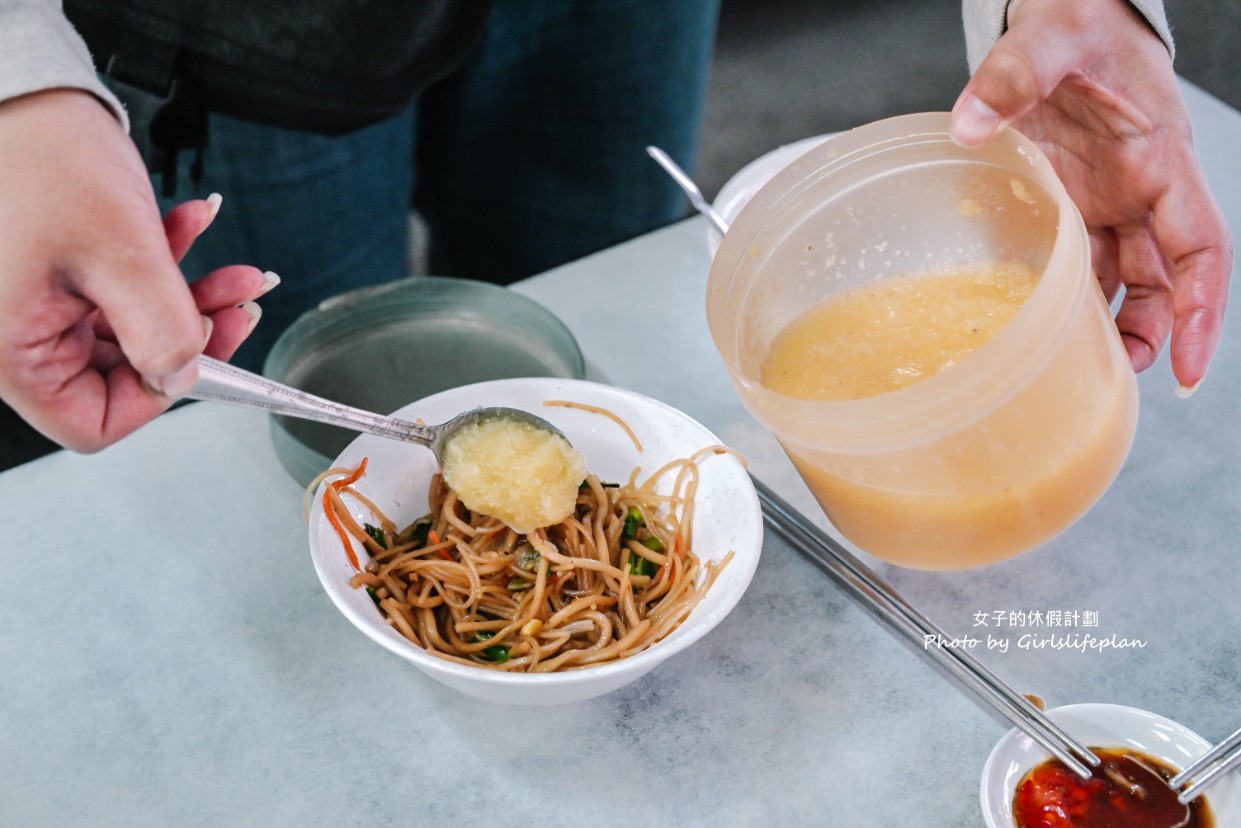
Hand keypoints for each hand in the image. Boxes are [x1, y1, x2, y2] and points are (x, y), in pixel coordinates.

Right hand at [0, 89, 272, 450]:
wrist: (18, 84)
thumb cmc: (39, 156)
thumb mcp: (120, 253)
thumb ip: (160, 330)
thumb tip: (183, 377)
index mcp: (14, 350)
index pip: (92, 422)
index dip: (157, 399)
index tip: (201, 361)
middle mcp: (19, 334)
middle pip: (124, 370)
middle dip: (191, 333)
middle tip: (240, 305)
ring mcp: (40, 300)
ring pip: (134, 324)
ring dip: (191, 294)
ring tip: (237, 269)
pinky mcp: (60, 268)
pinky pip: (121, 284)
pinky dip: (164, 260)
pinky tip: (195, 224)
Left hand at [949, 0, 1232, 392]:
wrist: (1065, 18)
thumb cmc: (1078, 24)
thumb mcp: (1050, 38)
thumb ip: (1013, 76)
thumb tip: (970, 125)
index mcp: (1160, 162)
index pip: (1201, 248)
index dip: (1199, 308)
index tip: (1187, 364)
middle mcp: (1141, 193)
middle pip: (1163, 280)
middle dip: (1151, 334)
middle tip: (1115, 378)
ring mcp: (1107, 203)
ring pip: (1122, 280)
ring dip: (1108, 326)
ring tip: (1073, 369)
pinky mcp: (1074, 205)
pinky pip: (1080, 264)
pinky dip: (1066, 299)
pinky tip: (1034, 327)